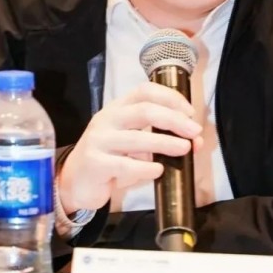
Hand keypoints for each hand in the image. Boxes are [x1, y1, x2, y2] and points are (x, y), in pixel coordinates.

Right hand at [57, 82, 202, 213]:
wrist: (75, 181)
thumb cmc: (109, 158)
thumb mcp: (134, 144)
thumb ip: (160, 139)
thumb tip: (196, 142)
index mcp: (117, 108)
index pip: (144, 91)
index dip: (170, 97)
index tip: (190, 112)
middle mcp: (106, 120)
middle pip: (143, 111)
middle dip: (173, 119)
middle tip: (194, 131)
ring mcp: (99, 141)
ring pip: (136, 138)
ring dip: (165, 142)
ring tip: (184, 149)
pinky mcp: (95, 164)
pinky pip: (125, 165)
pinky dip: (146, 168)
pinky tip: (158, 170)